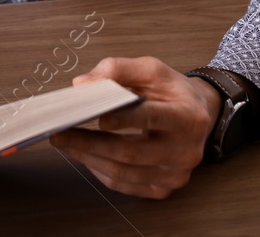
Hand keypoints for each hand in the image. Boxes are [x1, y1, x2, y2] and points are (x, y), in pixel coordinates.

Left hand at [48, 56, 218, 198]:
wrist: (199, 116)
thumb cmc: (173, 92)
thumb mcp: (152, 70)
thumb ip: (118, 69)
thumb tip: (82, 84)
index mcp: (188, 117)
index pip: (152, 118)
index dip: (124, 118)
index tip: (97, 116)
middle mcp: (186, 151)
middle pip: (132, 152)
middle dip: (91, 143)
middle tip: (60, 133)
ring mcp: (175, 175)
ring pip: (124, 172)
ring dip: (89, 158)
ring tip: (64, 143)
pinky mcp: (163, 189)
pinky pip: (125, 184)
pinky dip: (100, 170)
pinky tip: (84, 154)